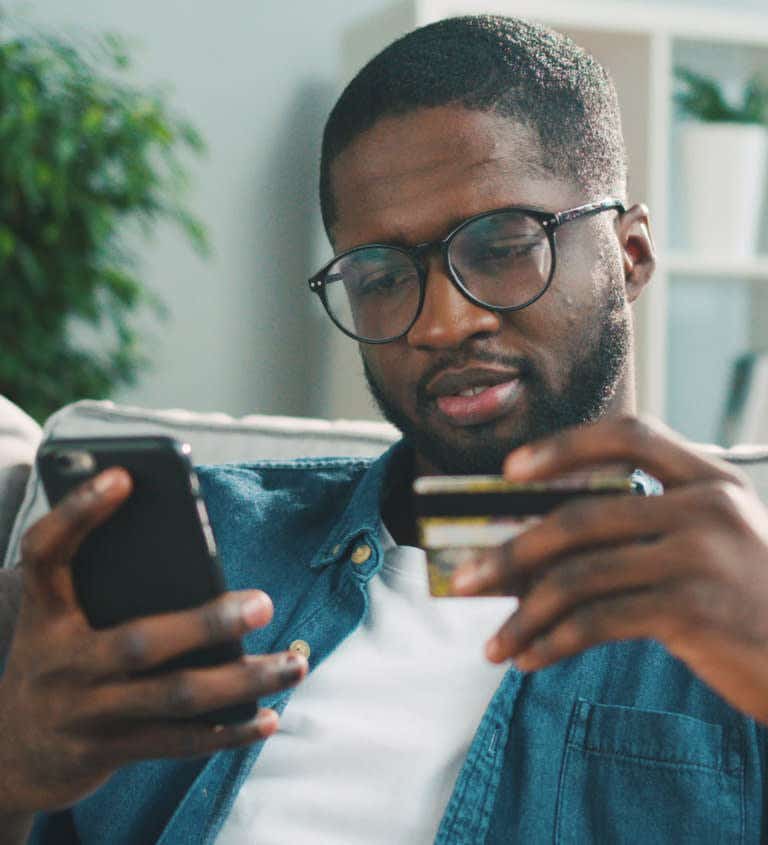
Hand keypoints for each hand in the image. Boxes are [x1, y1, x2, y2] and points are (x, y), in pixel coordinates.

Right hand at [0, 468, 306, 817]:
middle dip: (208, 624)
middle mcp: (62, 662)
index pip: (47, 554)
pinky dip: (229, 731)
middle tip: (264, 603)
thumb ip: (106, 588)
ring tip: (294, 664)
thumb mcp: (60, 621)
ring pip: (175, 697)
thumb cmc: (57, 662)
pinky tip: (270, 718)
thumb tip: (196, 559)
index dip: (78, 513)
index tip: (124, 475)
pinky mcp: (108, 752)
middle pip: (140, 641)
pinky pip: (178, 741)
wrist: (10, 756)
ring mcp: (85, 712)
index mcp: (46, 613)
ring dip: (243, 680)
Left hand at [452, 415, 767, 724]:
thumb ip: (647, 528)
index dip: (564, 446)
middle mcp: (708, 507)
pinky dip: (554, 642)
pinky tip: (530, 659)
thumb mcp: (713, 544)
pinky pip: (599, 621)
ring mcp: (702, 557)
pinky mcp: (695, 611)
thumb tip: (536, 546)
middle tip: (467, 578)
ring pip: (581, 574)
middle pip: (581, 516)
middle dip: (512, 551)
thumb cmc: (751, 601)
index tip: (510, 469)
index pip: (629, 434)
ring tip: (495, 644)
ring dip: (525, 613)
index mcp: (710, 479)